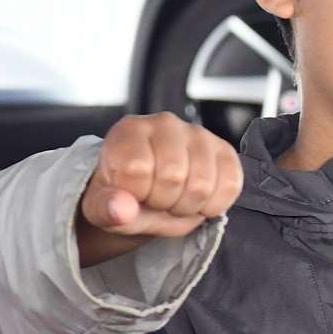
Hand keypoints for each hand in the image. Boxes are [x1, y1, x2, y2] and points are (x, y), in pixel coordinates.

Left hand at [77, 112, 242, 257]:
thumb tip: (121, 209)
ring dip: (187, 207)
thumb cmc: (124, 196)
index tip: (132, 194)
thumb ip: (106, 208)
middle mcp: (164, 123)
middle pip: (173, 177)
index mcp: (128, 131)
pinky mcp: (224, 150)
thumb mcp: (102, 207)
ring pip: (202, 185)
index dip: (136, 194)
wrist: (149, 196)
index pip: (136, 169)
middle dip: (163, 203)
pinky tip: (197, 200)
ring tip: (174, 200)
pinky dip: (214, 205)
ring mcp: (198, 134)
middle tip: (155, 200)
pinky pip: (230, 185)